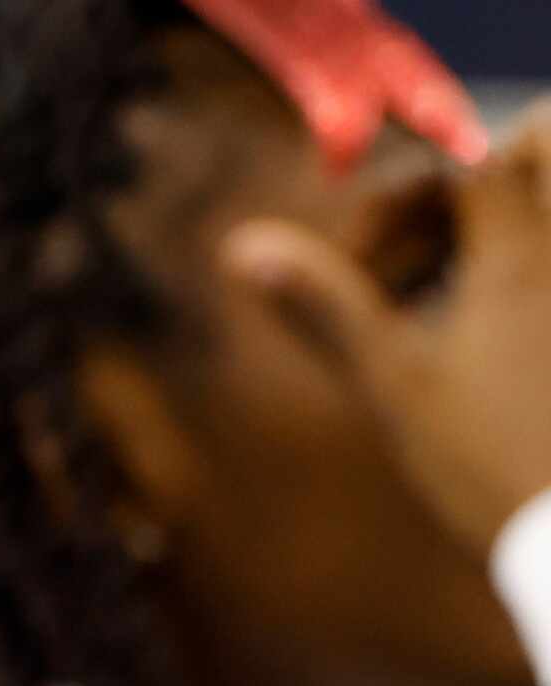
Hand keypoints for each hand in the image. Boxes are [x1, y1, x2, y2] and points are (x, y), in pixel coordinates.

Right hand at [225, 119, 550, 554]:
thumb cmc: (487, 464)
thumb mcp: (390, 384)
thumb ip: (324, 305)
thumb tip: (239, 246)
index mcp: (521, 257)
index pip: (471, 160)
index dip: (406, 189)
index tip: (363, 250)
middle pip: (537, 149)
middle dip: (473, 180)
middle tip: (418, 244)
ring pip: (542, 214)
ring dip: (490, 228)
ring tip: (435, 298)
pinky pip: (545, 274)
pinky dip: (514, 272)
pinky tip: (479, 336)